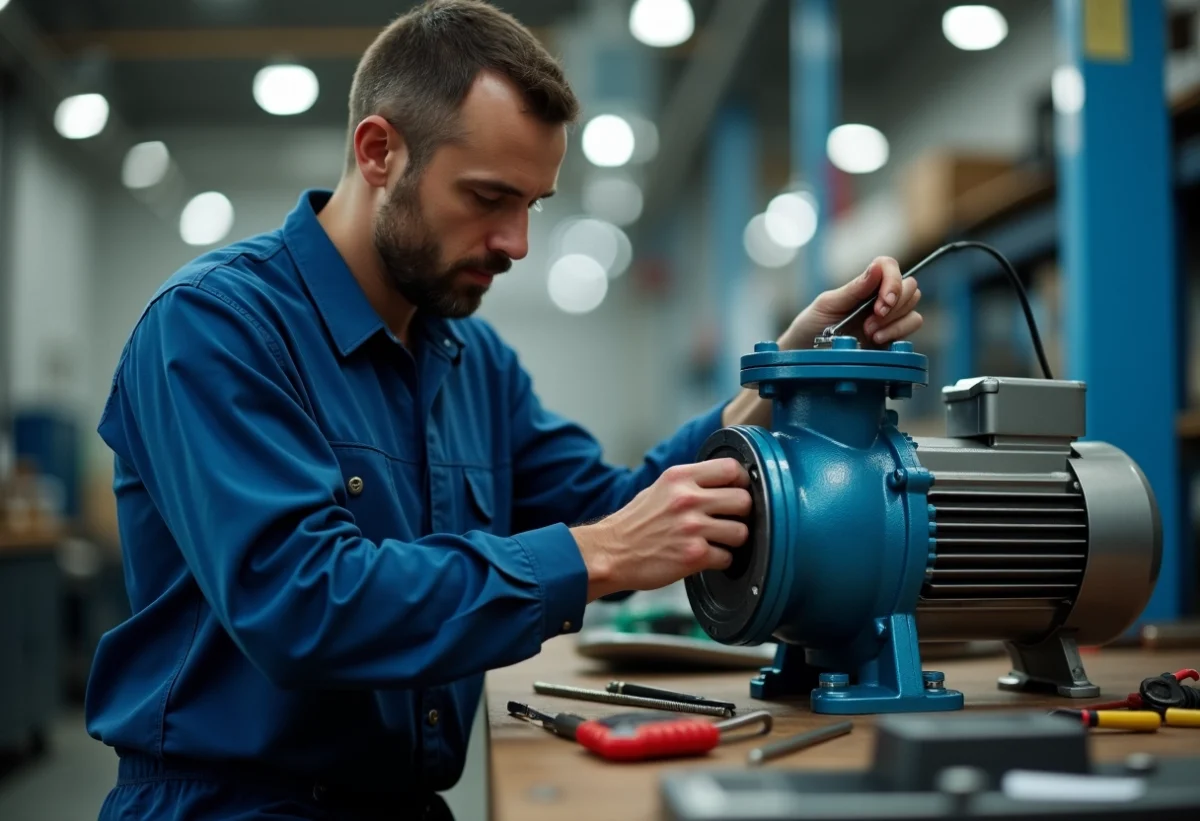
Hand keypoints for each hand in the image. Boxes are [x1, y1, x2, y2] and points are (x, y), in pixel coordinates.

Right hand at [572, 459, 751, 600]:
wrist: (610, 552)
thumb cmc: (635, 523)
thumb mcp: (660, 488)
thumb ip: (691, 482)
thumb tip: (725, 481)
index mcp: (680, 478)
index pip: (732, 468)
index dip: (740, 482)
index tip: (736, 492)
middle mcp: (688, 499)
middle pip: (744, 500)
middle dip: (741, 513)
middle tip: (729, 520)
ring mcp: (691, 528)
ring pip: (741, 532)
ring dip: (733, 540)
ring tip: (717, 541)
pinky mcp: (693, 555)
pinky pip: (727, 557)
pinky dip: (720, 560)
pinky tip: (705, 557)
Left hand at [781, 256, 922, 349]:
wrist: (806, 354)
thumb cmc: (812, 326)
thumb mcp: (828, 304)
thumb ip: (854, 289)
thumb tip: (877, 268)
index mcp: (864, 285)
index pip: (889, 266)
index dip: (893, 279)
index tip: (884, 301)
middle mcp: (879, 297)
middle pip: (909, 286)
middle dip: (894, 304)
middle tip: (871, 319)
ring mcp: (888, 317)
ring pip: (913, 307)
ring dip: (894, 320)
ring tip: (869, 332)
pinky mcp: (893, 336)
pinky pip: (913, 325)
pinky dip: (899, 331)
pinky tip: (877, 340)